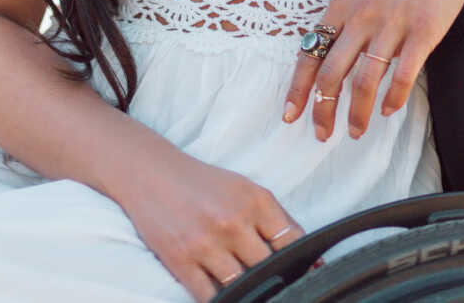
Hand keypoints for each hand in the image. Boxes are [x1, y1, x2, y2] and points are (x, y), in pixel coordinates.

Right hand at [118, 143, 305, 302]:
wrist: (153, 173)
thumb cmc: (203, 184)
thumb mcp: (244, 189)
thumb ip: (274, 219)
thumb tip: (310, 259)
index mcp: (255, 199)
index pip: (293, 241)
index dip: (302, 264)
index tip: (303, 275)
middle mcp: (233, 220)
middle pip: (269, 268)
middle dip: (274, 279)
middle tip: (275, 285)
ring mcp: (206, 242)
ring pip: (242, 286)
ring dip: (248, 292)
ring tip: (251, 290)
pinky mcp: (181, 260)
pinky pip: (209, 296)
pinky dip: (221, 300)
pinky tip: (226, 296)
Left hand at [282, 0, 463, 141]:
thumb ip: (344, 20)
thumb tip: (325, 56)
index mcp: (341, 6)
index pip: (310, 53)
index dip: (299, 88)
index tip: (290, 115)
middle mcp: (361, 16)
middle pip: (332, 73)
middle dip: (323, 109)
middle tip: (323, 135)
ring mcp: (392, 24)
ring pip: (365, 80)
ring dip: (358, 112)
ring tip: (356, 131)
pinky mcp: (423, 30)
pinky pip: (403, 74)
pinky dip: (393, 98)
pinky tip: (389, 110)